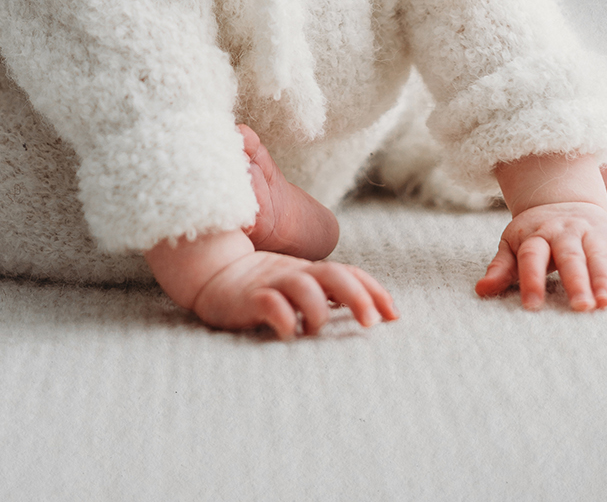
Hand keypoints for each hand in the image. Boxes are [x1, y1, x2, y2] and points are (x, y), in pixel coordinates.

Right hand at [194, 248, 398, 339]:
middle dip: (357, 296)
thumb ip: (329, 295)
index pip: (350, 273)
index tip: (394, 315)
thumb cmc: (262, 287)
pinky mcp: (249, 298)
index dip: (374, 290)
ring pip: (303, 286)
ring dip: (318, 310)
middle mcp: (296, 273)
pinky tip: (288, 334)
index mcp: (311, 272)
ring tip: (316, 329)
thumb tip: (370, 313)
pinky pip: (270, 304)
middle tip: (372, 322)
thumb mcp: (299, 287)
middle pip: (333, 275)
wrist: (212, 273)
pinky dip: (284, 318)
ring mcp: (272, 283)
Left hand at [475, 201, 606, 310]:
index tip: (530, 307)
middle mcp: (564, 231)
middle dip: (575, 281)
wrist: (559, 199)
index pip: (532, 258)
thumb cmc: (534, 235)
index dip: (529, 280)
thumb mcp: (513, 245)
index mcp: (536, 236)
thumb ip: (502, 268)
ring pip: (599, 254)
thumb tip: (481, 290)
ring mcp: (591, 231)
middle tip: (581, 307)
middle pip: (569, 256)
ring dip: (605, 276)